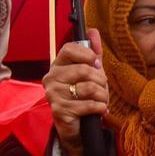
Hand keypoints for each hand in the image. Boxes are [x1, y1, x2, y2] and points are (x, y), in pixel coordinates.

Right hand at [43, 29, 108, 155]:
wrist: (78, 124)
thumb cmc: (84, 95)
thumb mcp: (92, 72)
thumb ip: (93, 51)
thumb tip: (93, 30)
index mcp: (58, 65)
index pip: (70, 48)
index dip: (88, 54)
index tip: (96, 64)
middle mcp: (51, 78)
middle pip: (84, 70)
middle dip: (101, 80)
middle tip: (101, 88)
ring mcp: (53, 95)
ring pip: (89, 88)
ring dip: (103, 95)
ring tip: (100, 100)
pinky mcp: (60, 111)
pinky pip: (89, 104)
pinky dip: (100, 107)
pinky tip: (98, 110)